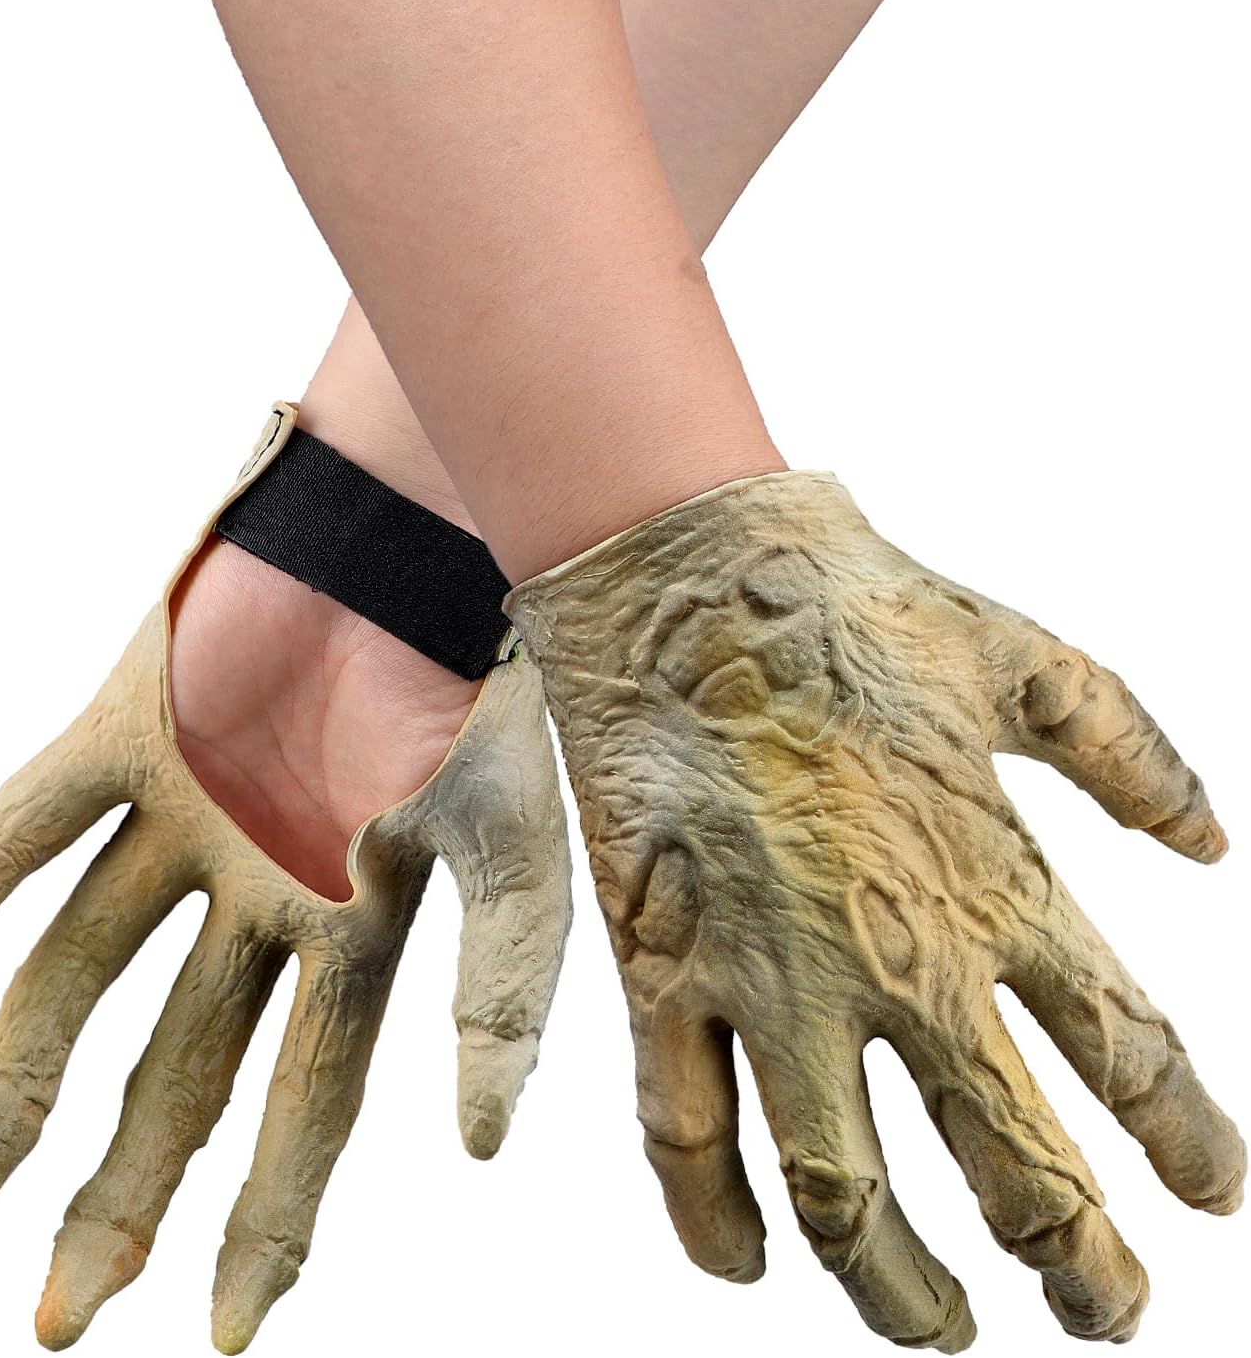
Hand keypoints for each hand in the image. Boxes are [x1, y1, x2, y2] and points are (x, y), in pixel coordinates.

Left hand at [0, 413, 570, 1352]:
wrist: (425, 535)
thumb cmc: (486, 685)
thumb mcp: (515, 849)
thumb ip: (503, 987)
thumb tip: (477, 1147)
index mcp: (355, 930)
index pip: (304, 1104)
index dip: (266, 1223)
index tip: (222, 1334)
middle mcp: (258, 891)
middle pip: (180, 1065)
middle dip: (125, 1191)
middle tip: (59, 1316)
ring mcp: (188, 815)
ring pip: (84, 965)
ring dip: (21, 1074)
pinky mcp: (128, 727)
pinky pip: (26, 821)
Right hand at [506, 470, 1241, 1350]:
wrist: (686, 572)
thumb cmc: (851, 602)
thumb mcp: (1023, 658)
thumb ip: (1130, 752)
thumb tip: (1209, 843)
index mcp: (995, 876)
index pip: (1131, 1056)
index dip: (1190, 1142)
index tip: (1211, 1192)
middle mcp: (891, 954)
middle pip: (1013, 1167)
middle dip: (1080, 1265)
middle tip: (1106, 1310)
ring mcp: (767, 974)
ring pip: (845, 1195)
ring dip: (902, 1290)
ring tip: (942, 1325)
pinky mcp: (660, 969)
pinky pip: (685, 1135)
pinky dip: (718, 1223)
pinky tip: (751, 1266)